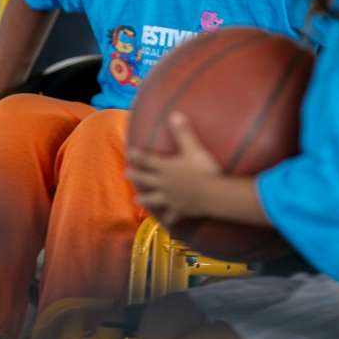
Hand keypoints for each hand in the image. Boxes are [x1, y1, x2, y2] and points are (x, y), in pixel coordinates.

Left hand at [127, 112, 220, 226]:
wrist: (212, 195)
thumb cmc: (203, 170)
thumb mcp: (193, 148)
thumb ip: (183, 132)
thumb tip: (175, 114)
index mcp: (166, 167)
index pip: (148, 159)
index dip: (138, 155)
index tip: (129, 152)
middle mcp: (164, 184)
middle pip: (146, 179)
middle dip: (135, 175)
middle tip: (126, 173)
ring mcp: (171, 199)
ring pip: (154, 199)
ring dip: (145, 199)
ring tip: (136, 200)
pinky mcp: (180, 211)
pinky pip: (173, 218)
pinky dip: (169, 221)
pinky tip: (167, 224)